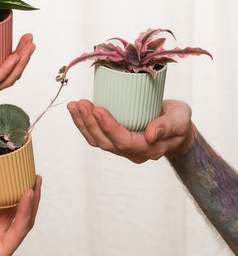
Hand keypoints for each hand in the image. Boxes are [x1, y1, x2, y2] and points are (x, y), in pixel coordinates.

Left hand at [0, 34, 34, 126]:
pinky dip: (4, 69)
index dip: (16, 52)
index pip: (3, 64)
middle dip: (24, 55)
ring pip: (7, 78)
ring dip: (21, 62)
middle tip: (31, 39)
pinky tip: (13, 58)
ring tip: (29, 46)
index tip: (22, 36)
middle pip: (10, 72)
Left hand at [67, 99, 196, 162]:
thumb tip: (151, 135)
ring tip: (75, 105)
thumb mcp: (180, 119)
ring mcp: (122, 149)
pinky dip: (84, 123)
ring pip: (97, 140)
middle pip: (106, 142)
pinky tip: (76, 109)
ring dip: (83, 123)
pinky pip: (96, 136)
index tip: (98, 108)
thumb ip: (168, 126)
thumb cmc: (180, 121)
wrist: (177, 129)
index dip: (109, 127)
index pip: (124, 141)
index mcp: (149, 149)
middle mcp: (132, 152)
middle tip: (81, 103)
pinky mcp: (114, 141)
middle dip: (91, 123)